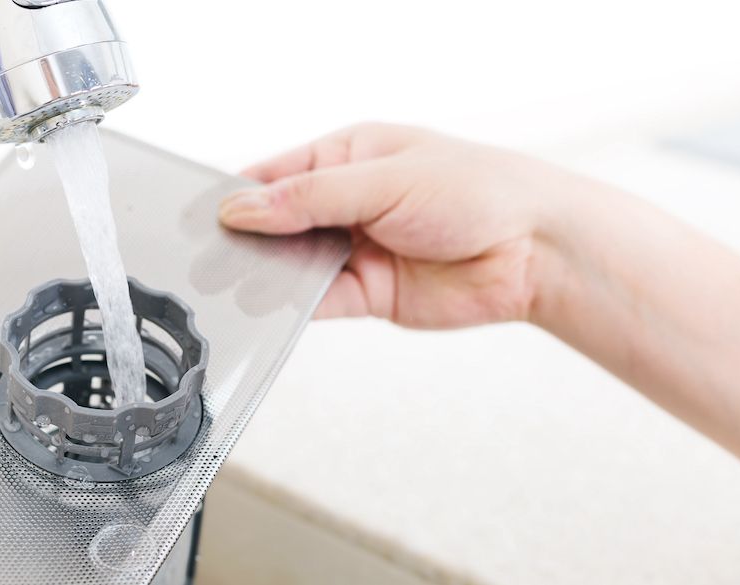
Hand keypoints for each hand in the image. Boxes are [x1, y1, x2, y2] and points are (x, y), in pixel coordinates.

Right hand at [219, 122, 574, 328]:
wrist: (535, 249)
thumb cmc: (477, 191)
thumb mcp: (384, 180)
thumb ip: (310, 198)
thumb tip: (241, 208)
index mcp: (349, 157)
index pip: (276, 174)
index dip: (239, 195)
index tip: (204, 217)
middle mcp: (348, 203)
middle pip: (280, 223)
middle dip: (249, 240)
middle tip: (210, 257)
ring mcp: (357, 249)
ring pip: (295, 264)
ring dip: (269, 275)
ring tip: (236, 285)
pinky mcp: (370, 293)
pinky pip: (319, 300)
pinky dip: (294, 306)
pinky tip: (274, 307)